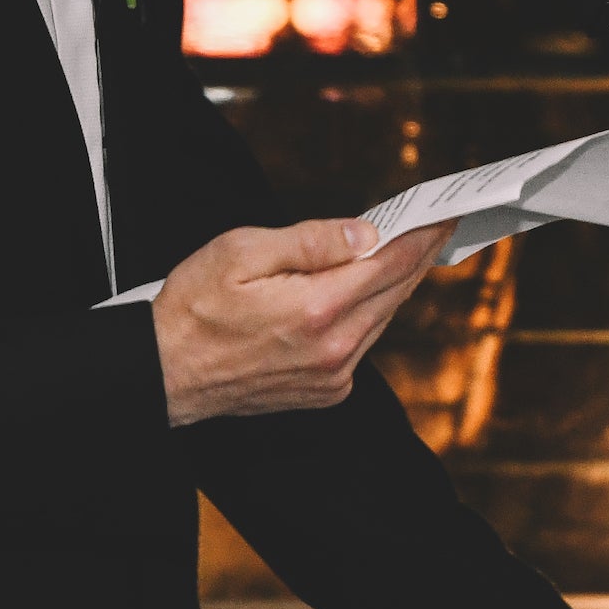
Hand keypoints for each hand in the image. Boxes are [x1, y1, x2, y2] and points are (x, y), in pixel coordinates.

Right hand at [152, 216, 448, 425]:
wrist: (164, 373)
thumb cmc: (193, 308)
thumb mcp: (241, 251)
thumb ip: (311, 241)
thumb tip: (366, 235)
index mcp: (317, 309)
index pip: (391, 264)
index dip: (422, 236)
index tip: (444, 215)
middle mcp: (334, 349)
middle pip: (395, 292)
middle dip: (417, 255)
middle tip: (434, 226)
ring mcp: (332, 377)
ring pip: (382, 319)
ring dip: (393, 285)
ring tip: (402, 252)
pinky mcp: (325, 393)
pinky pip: (362, 345)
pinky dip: (368, 316)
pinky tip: (360, 294)